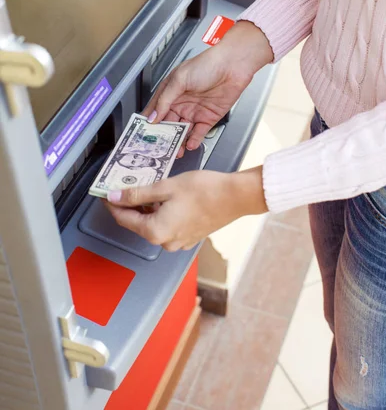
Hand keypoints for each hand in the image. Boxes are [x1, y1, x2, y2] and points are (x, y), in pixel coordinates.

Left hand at [106, 166, 267, 250]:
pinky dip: (162, 213)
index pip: (124, 219)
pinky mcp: (189, 237)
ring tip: (148, 188)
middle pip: (138, 223)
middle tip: (127, 186)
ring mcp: (178, 241)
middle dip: (131, 205)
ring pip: (153, 224)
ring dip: (147, 208)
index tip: (107, 193)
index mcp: (156, 231)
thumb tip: (115, 196)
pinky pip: (168, 226)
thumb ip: (137, 194)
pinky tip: (166, 198)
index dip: (113, 204)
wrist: (235, 197)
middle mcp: (165, 242)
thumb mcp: (165, 187)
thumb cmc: (204, 190)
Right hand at [143, 21, 272, 153]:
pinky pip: (199, 133)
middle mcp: (181, 103)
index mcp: (171, 92)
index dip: (148, 123)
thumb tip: (153, 116)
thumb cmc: (207, 64)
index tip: (143, 136)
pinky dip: (194, 140)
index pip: (155, 111)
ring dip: (178, 142)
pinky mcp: (209, 118)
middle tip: (158, 149)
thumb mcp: (179, 79)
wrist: (233, 65)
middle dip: (163, 137)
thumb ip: (165, 99)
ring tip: (175, 151)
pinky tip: (189, 145)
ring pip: (182, 132)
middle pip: (168, 125)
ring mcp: (194, 112)